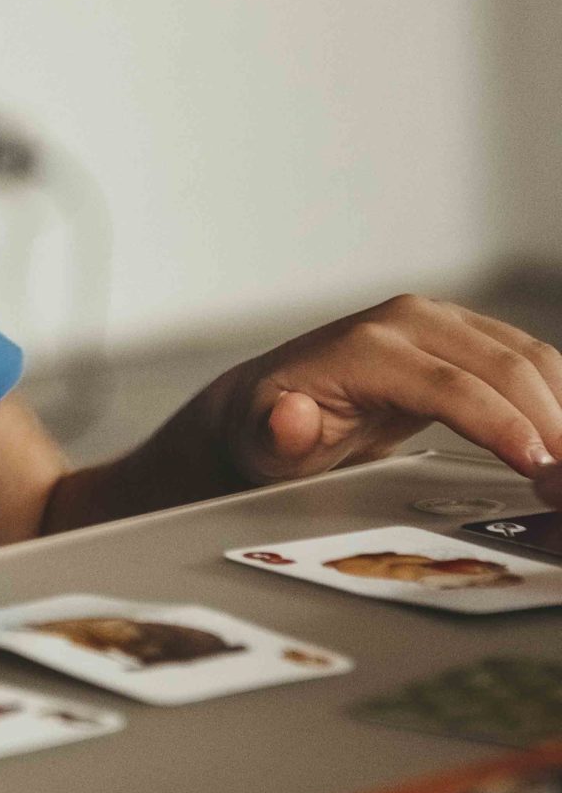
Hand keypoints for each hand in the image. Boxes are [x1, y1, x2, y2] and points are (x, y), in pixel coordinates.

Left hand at [207, 294, 561, 498]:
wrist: (269, 402)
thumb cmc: (267, 427)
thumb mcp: (260, 441)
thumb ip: (278, 432)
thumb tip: (293, 415)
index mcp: (362, 347)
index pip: (450, 387)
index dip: (502, 427)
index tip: (541, 470)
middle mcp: (405, 321)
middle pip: (503, 366)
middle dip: (550, 422)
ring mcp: (439, 322)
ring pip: (527, 357)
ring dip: (561, 408)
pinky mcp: (464, 336)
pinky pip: (528, 360)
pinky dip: (557, 397)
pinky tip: (560, 440)